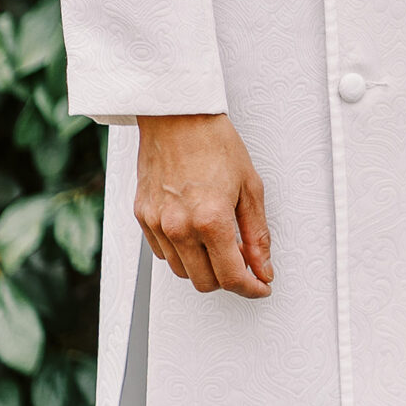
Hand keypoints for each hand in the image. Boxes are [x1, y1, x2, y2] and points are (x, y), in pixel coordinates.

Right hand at [134, 112, 272, 296]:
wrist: (178, 116)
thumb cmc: (216, 144)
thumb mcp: (250, 188)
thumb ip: (257, 234)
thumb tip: (263, 268)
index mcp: (211, 220)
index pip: (232, 277)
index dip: (251, 288)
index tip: (261, 287)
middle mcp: (179, 227)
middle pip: (204, 282)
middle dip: (228, 281)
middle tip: (245, 265)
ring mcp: (156, 223)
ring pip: (181, 271)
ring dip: (203, 268)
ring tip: (220, 244)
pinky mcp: (141, 216)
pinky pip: (162, 252)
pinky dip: (182, 252)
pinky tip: (196, 232)